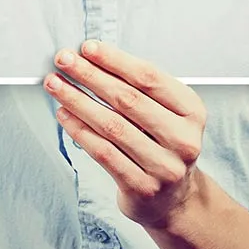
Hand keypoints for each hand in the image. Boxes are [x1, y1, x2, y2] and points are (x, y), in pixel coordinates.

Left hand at [45, 40, 208, 230]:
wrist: (174, 200)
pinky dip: (79, 130)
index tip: (87, 48)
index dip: (115, 60)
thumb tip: (92, 58)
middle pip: (128, 99)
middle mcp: (183, 139)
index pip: (149, 78)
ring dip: (77, 101)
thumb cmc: (163, 145)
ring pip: (111, 126)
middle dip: (90, 75)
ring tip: (56, 84)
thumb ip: (140, 89)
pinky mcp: (142, 188)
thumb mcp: (167, 113)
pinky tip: (64, 114)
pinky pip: (103, 153)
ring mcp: (164, 166)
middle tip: (64, 60)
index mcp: (192, 112)